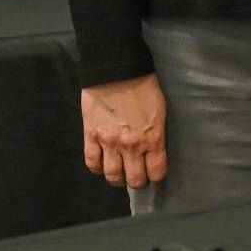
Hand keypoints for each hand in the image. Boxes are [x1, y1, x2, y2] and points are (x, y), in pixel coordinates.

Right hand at [82, 72, 167, 188]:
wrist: (116, 69)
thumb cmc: (144, 84)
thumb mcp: (160, 110)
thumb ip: (156, 132)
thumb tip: (154, 148)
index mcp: (153, 138)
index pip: (157, 171)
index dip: (156, 176)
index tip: (154, 173)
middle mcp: (132, 145)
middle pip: (134, 179)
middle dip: (137, 181)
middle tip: (137, 176)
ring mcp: (109, 142)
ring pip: (112, 176)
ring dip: (117, 178)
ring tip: (119, 174)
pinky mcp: (91, 136)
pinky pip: (92, 162)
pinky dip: (97, 168)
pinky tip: (102, 165)